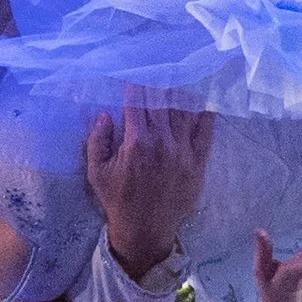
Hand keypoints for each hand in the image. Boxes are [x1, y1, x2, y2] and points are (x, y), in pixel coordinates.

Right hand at [84, 92, 214, 278]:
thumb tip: (104, 114)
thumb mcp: (96, 172)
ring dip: (180, 94)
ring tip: (178, 80)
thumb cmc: (117, 200)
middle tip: (158, 71)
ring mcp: (183, 152)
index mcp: (136, 142)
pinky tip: (204, 101)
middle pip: (162, 102)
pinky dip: (205, 114)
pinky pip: (205, 132)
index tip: (134, 74)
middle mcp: (162, 142)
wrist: (145, 230)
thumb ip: (97, 140)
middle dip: (158, 85)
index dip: (135, 86)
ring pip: (184, 112)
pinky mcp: (198, 162)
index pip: (137, 103)